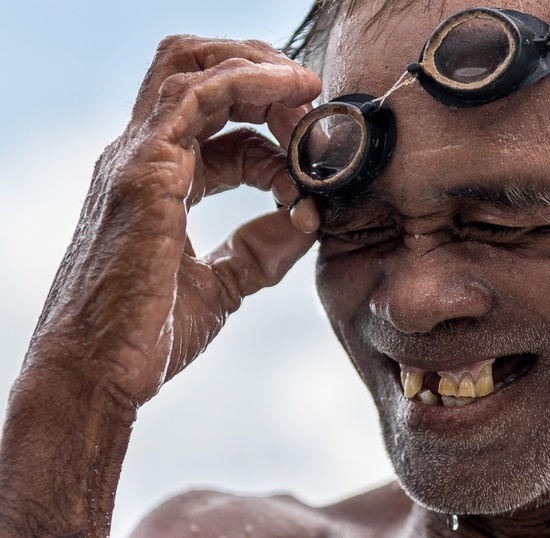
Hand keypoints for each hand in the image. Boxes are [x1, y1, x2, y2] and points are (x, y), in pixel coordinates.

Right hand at [25, 35, 321, 407]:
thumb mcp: (223, 285)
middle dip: (263, 74)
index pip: (220, 126)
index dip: (273, 133)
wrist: (98, 375)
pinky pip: (198, 95)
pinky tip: (292, 89)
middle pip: (198, 72)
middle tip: (313, 100)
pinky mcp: (144, 171)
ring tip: (308, 91)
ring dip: (261, 69)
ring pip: (193, 67)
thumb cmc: (146, 335)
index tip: (313, 161)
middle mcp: (142, 157)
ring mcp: (138, 158)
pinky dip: (250, 80)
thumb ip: (261, 250)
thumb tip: (307, 218)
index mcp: (157, 179)